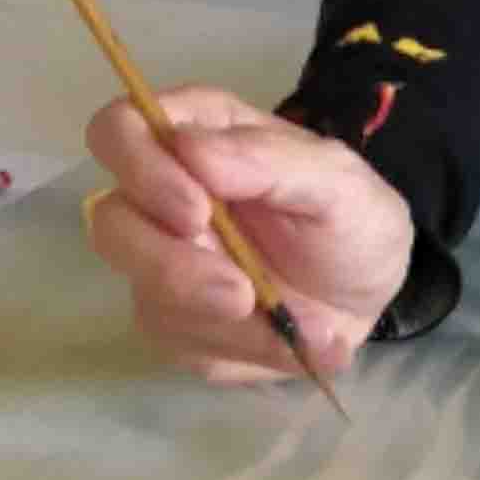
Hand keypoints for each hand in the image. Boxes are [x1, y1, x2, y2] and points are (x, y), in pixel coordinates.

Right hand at [82, 85, 413, 385]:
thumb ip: (268, 158)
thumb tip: (187, 148)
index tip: (198, 211)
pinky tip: (292, 339)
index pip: (119, 130)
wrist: (369, 291)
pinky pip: (182, 343)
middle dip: (172, 267)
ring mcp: (162, 261)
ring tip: (300, 322)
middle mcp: (163, 196)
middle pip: (110, 223)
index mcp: (198, 135)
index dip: (141, 169)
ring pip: (147, 294)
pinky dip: (245, 349)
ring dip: (225, 322)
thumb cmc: (351, 217)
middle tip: (242, 293)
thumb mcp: (337, 181)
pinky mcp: (175, 321)